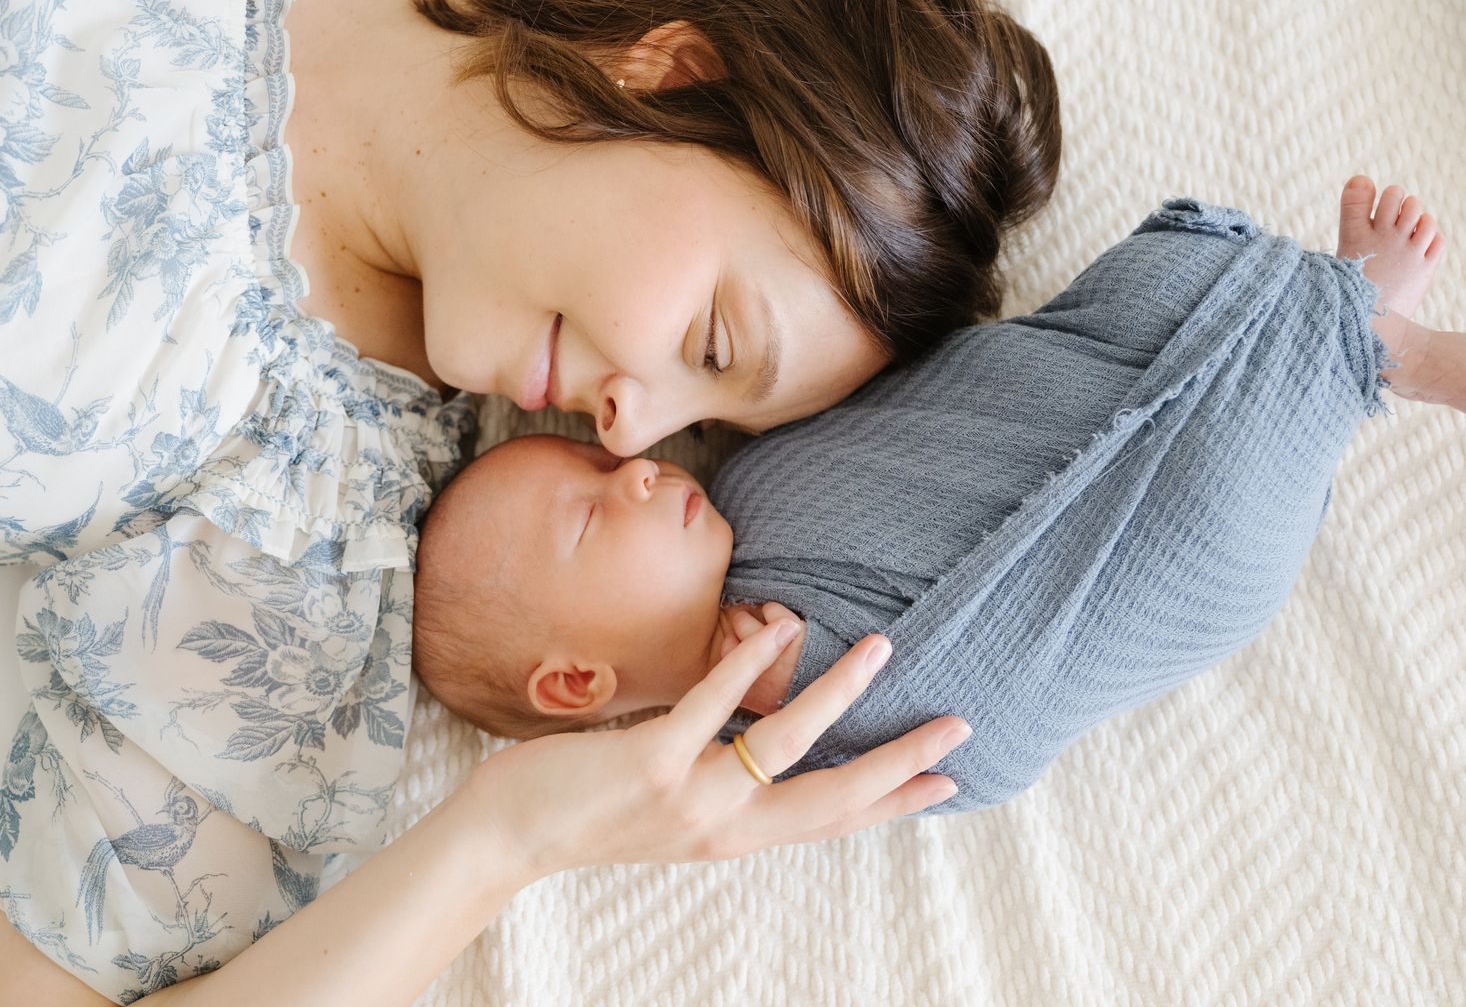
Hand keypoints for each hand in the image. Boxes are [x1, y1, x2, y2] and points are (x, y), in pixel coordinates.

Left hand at [466, 618, 967, 879]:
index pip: (832, 821)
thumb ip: (719, 783)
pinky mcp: (650, 763)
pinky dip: (749, 664)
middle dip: (899, 761)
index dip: (893, 801)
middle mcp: (723, 825)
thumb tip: (755, 745)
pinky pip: (712, 705)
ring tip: (883, 648)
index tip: (951, 783)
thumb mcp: (673, 808)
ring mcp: (689, 795)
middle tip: (958, 726)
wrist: (507, 837)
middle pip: (834, 796)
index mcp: (734, 836)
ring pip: (787, 743)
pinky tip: (780, 627)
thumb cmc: (585, 810)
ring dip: (839, 693)